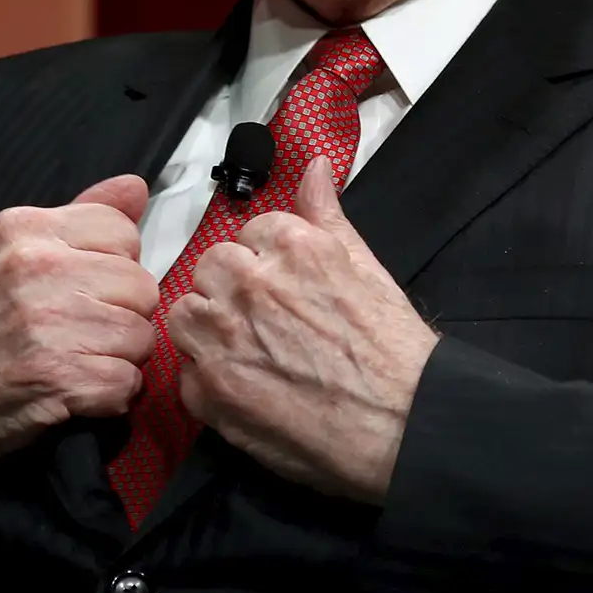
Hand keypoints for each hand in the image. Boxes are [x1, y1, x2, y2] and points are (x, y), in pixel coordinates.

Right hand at [0, 175, 157, 491]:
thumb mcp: (6, 255)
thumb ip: (77, 220)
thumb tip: (135, 187)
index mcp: (24, 230)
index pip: (122, 231)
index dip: (115, 269)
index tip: (86, 292)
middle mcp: (35, 268)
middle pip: (141, 287)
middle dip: (122, 318)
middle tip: (81, 337)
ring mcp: (45, 322)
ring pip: (139, 337)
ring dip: (118, 361)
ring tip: (76, 365)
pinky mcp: (55, 376)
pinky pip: (125, 384)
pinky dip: (109, 399)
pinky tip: (75, 395)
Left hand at [168, 157, 438, 502]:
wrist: (405, 425)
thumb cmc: (394, 351)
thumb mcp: (367, 267)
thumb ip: (327, 215)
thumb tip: (315, 167)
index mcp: (291, 246)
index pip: (249, 233)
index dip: (265, 262)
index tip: (284, 288)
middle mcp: (251, 283)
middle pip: (211, 267)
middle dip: (232, 289)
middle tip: (266, 322)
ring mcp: (225, 337)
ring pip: (187, 312)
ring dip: (209, 328)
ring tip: (249, 353)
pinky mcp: (211, 390)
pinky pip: (187, 370)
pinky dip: (209, 380)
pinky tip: (248, 389)